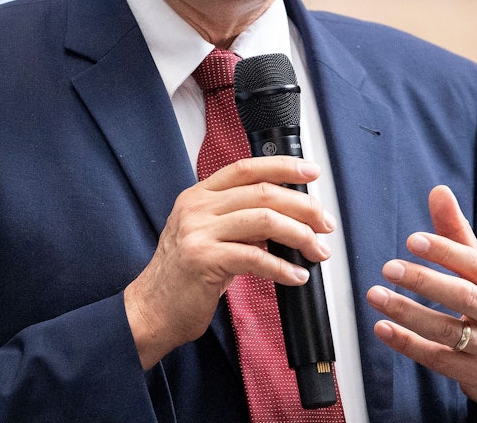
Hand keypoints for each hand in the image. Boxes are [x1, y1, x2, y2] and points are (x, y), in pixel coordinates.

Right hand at [125, 156, 335, 368]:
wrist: (151, 310)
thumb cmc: (183, 275)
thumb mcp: (206, 234)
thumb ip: (237, 218)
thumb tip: (285, 215)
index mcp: (199, 195)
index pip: (246, 168)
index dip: (282, 166)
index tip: (311, 172)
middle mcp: (197, 207)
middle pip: (262, 193)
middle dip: (303, 207)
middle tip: (325, 224)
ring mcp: (199, 232)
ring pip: (264, 220)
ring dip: (300, 235)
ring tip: (318, 250)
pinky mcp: (204, 260)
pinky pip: (255, 258)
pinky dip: (283, 268)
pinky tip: (297, 276)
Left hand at [366, 185, 476, 420]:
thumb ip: (457, 233)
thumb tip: (439, 191)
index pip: (475, 265)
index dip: (444, 251)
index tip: (412, 240)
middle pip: (462, 297)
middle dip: (424, 281)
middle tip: (389, 267)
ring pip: (445, 330)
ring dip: (407, 312)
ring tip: (376, 295)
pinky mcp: (473, 374)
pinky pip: (436, 359)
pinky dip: (407, 343)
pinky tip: (382, 328)